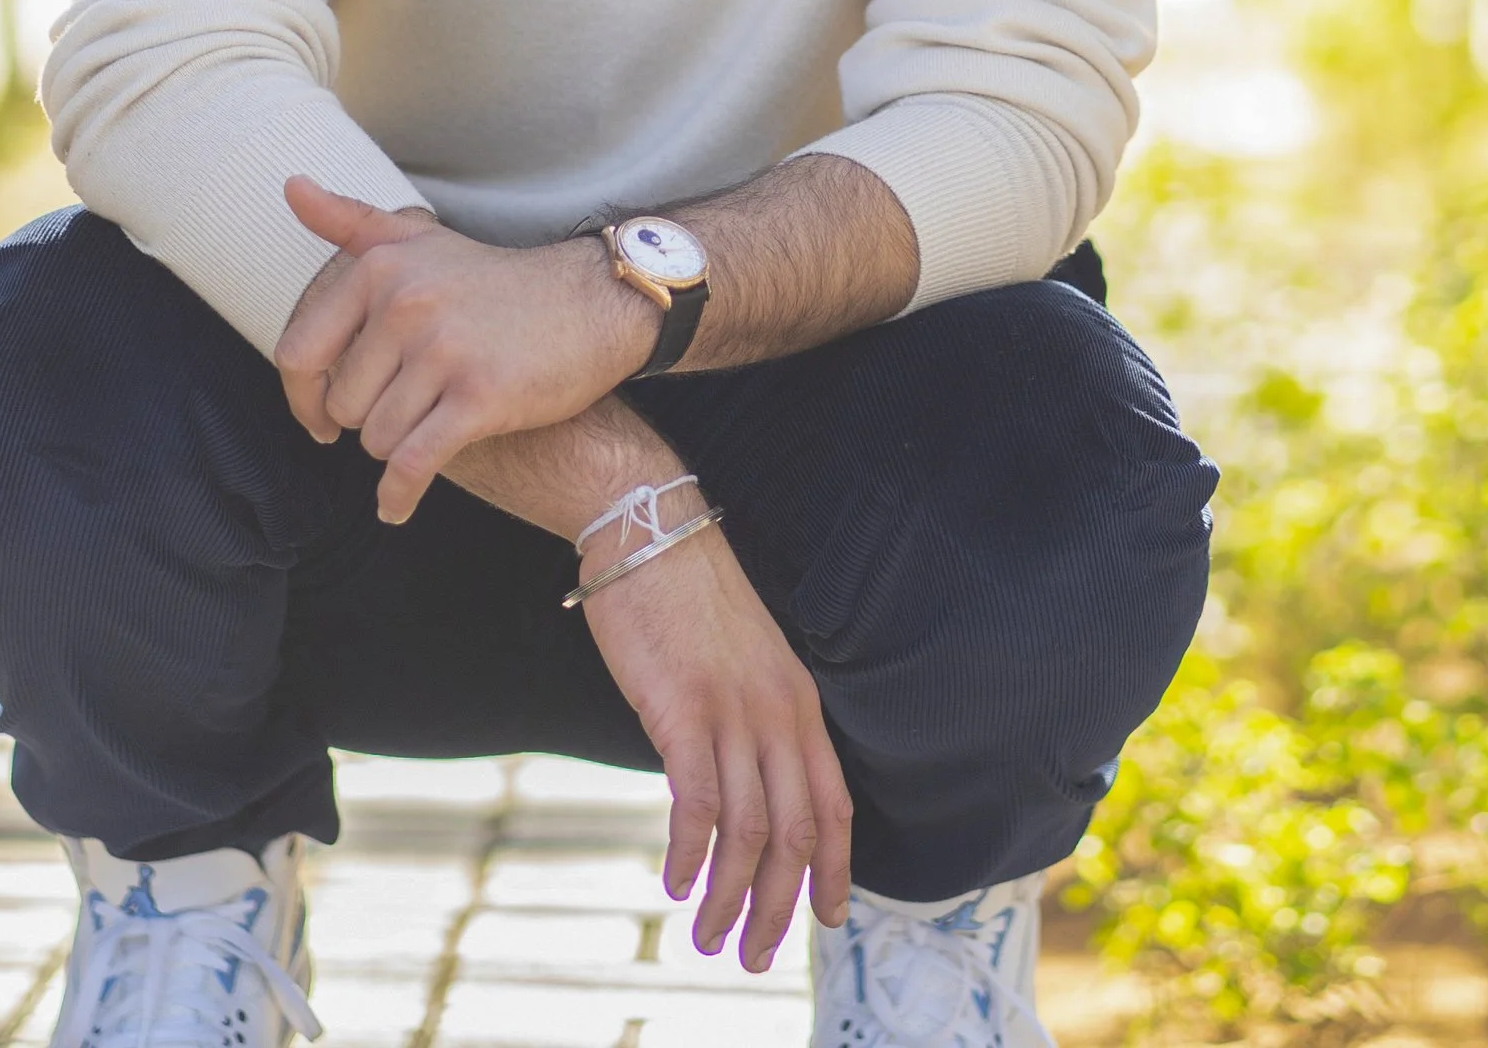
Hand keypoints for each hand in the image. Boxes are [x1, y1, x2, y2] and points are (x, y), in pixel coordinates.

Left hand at [276, 179, 649, 521]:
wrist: (594, 304)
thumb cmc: (498, 282)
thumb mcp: (423, 240)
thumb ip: (352, 222)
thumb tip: (290, 186)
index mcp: (382, 268)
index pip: (301, 353)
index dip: (303, 398)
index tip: (320, 419)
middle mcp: (407, 304)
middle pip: (344, 405)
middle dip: (369, 419)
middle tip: (408, 410)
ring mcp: (444, 351)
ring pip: (378, 438)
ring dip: (397, 447)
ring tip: (430, 429)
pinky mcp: (479, 396)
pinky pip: (414, 463)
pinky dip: (400, 494)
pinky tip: (396, 507)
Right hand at [579, 491, 852, 971]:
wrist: (650, 532)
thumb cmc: (688, 597)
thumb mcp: (744, 661)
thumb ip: (753, 720)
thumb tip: (742, 788)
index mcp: (799, 701)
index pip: (835, 805)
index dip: (836, 870)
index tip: (828, 918)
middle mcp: (778, 711)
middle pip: (795, 833)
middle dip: (778, 906)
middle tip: (754, 955)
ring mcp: (733, 710)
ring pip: (748, 830)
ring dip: (729, 896)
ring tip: (708, 937)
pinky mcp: (683, 708)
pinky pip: (698, 799)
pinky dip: (691, 850)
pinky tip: (676, 881)